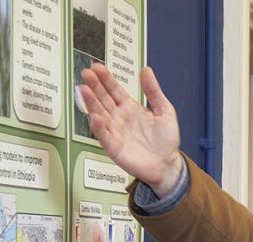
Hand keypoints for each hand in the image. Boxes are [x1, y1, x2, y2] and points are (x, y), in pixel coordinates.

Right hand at [79, 63, 182, 196]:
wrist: (168, 164)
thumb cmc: (166, 139)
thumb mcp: (165, 111)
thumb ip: (154, 91)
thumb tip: (147, 70)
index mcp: (130, 107)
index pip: (114, 90)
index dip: (106, 78)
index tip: (97, 67)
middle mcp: (119, 118)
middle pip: (103, 99)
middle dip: (94, 86)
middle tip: (86, 73)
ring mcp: (115, 131)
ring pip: (99, 114)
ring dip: (91, 102)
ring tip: (84, 89)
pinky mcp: (114, 147)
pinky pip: (103, 136)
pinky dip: (98, 127)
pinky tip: (95, 116)